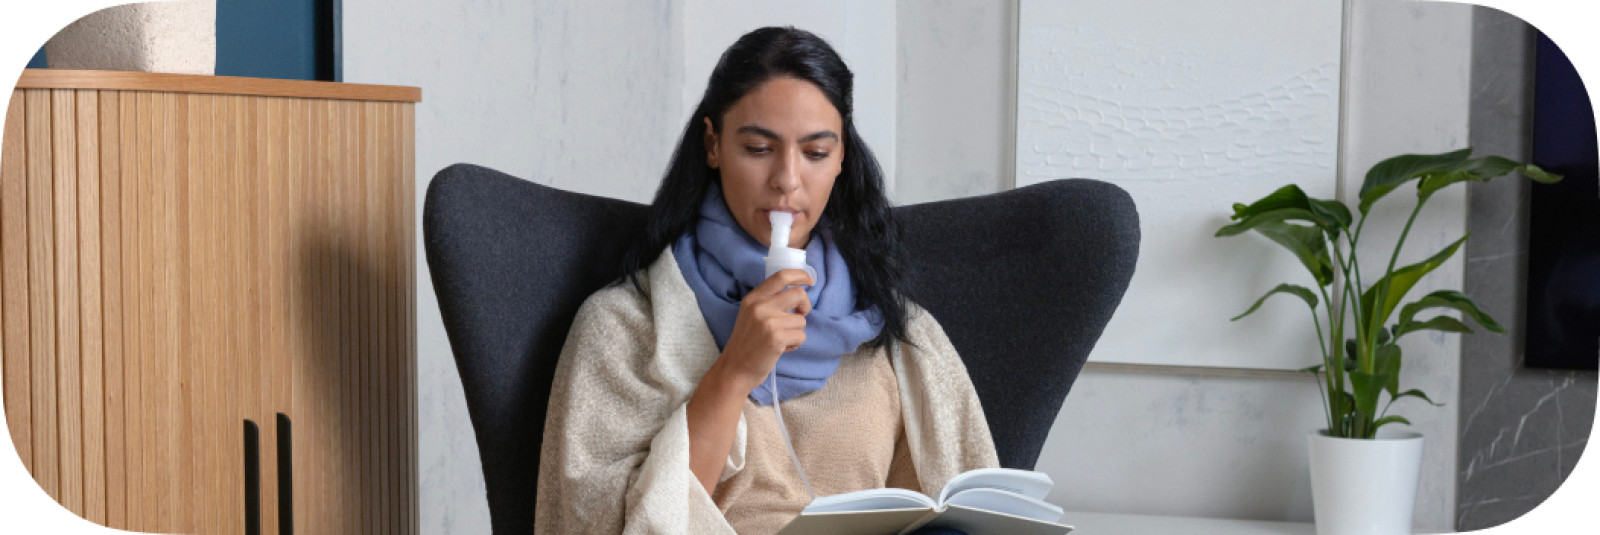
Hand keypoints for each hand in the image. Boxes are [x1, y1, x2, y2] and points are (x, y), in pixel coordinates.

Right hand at [713, 268, 813, 392]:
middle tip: (801, 314)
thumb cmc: (747, 343)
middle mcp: (760, 306)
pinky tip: (781, 348)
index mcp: (753, 298)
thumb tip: (797, 294)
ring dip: (796, 331)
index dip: (799, 275)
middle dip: (806, 305)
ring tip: (781, 340)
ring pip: (801, 320)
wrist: (735, 369)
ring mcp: (769, 322)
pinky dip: (795, 344)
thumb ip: (768, 302)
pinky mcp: (776, 338)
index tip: (809, 280)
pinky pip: (801, 336)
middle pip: (798, 294)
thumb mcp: (750, 315)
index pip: (781, 276)